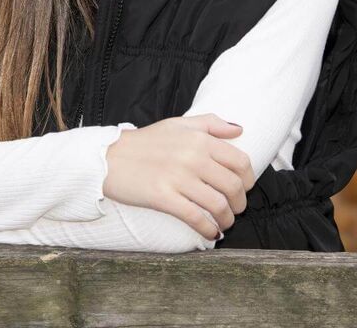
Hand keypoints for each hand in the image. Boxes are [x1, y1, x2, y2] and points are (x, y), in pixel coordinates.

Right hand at [103, 113, 255, 240]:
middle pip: (233, 186)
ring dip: (226, 220)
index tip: (244, 188)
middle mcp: (193, 157)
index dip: (248, 180)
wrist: (108, 157)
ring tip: (223, 223)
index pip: (240, 162)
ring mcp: (179, 178)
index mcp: (200, 139)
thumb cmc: (145, 142)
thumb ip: (210, 123)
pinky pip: (196, 218)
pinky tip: (210, 233)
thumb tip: (239, 130)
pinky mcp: (164, 198)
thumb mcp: (178, 124)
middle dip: (239, 203)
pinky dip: (208, 230)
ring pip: (218, 205)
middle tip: (235, 209)